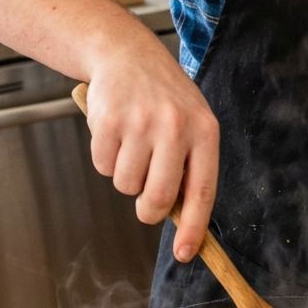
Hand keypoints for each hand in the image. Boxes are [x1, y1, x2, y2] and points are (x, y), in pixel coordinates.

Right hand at [85, 40, 218, 262]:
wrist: (126, 53)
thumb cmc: (163, 97)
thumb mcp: (191, 122)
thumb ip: (190, 165)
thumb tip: (183, 219)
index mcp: (205, 131)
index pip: (202, 191)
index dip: (193, 228)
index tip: (185, 254)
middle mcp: (175, 127)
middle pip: (158, 197)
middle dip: (148, 209)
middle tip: (145, 200)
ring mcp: (140, 124)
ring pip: (126, 186)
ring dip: (125, 176)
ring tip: (132, 145)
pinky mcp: (109, 122)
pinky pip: (103, 166)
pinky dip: (106, 159)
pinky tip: (115, 132)